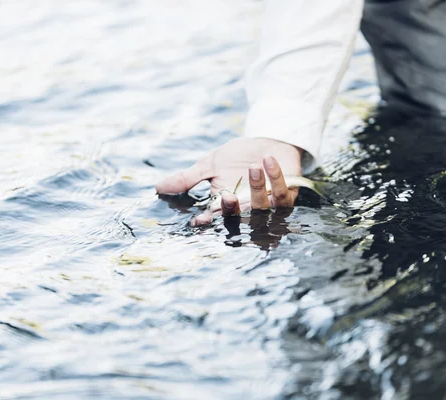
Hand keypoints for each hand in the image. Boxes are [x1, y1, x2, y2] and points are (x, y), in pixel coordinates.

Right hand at [155, 137, 302, 225]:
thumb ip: (187, 177)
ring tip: (253, 166)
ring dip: (258, 189)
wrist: (268, 139)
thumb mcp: (210, 163)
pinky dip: (275, 177)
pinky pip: (282, 193)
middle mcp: (247, 208)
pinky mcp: (287, 194)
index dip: (208, 222)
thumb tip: (158, 187)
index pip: (215, 218)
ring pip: (262, 208)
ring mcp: (268, 204)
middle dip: (233, 210)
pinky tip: (268, 160)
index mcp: (226, 204)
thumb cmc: (238, 155)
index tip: (199, 220)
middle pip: (239, 218)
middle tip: (227, 195)